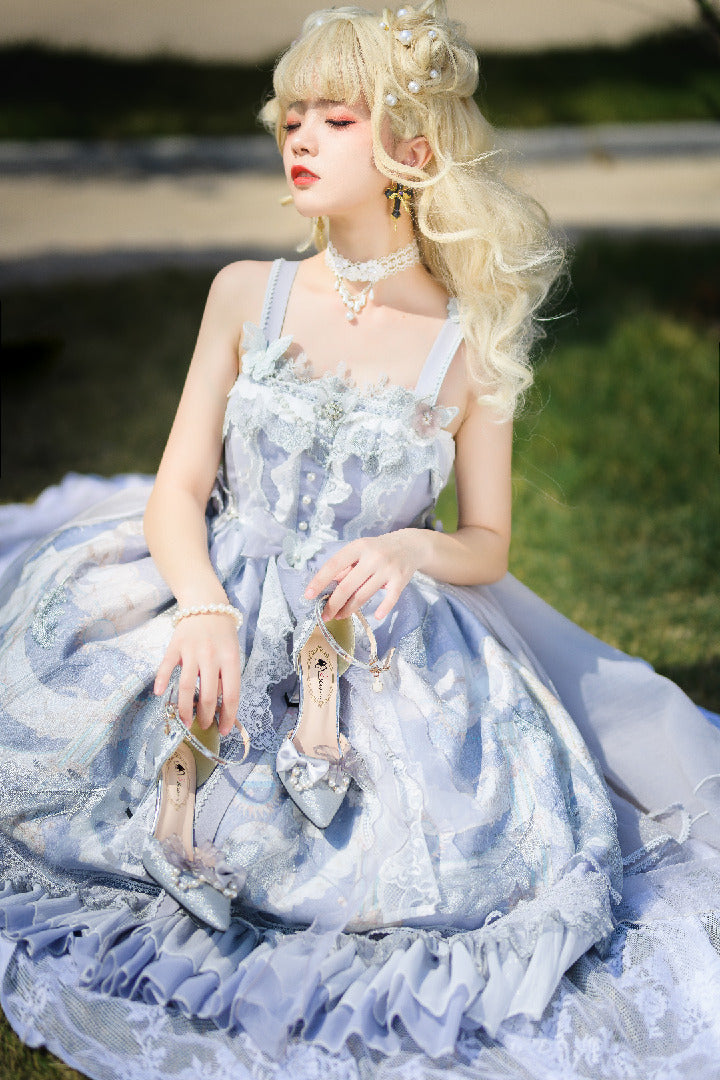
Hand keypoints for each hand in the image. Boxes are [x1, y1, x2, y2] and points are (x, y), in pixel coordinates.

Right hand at [154, 614, 241, 735]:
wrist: (206, 603)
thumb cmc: (223, 633)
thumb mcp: (233, 652)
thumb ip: (227, 676)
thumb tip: (220, 704)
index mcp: (230, 658)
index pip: (232, 694)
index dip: (228, 716)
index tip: (224, 730)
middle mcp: (211, 656)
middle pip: (207, 694)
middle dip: (205, 716)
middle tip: (203, 726)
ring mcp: (191, 650)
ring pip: (186, 686)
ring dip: (185, 709)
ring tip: (186, 722)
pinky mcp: (175, 645)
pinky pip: (166, 667)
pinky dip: (161, 681)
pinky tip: (159, 695)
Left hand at [305, 530, 423, 620]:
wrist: (411, 545)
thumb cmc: (379, 550)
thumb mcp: (360, 551)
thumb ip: (345, 567)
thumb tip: (326, 586)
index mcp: (358, 547)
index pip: (334, 565)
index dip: (319, 581)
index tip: (308, 595)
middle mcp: (372, 557)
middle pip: (347, 585)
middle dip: (333, 604)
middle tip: (325, 616)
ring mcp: (387, 569)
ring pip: (364, 595)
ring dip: (350, 609)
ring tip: (340, 616)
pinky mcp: (400, 580)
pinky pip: (389, 599)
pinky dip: (382, 609)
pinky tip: (375, 616)